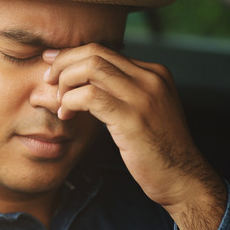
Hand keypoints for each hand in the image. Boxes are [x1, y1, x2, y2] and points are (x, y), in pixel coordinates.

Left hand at [43, 45, 225, 229]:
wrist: (183, 178)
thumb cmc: (158, 149)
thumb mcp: (146, 110)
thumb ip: (124, 91)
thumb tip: (86, 79)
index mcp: (154, 73)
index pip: (104, 51)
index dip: (72, 55)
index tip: (51, 63)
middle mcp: (151, 78)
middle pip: (95, 53)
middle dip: (63, 64)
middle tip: (47, 80)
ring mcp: (144, 96)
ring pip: (90, 68)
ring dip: (65, 82)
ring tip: (58, 102)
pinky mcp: (132, 118)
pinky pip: (90, 96)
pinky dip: (70, 101)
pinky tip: (66, 114)